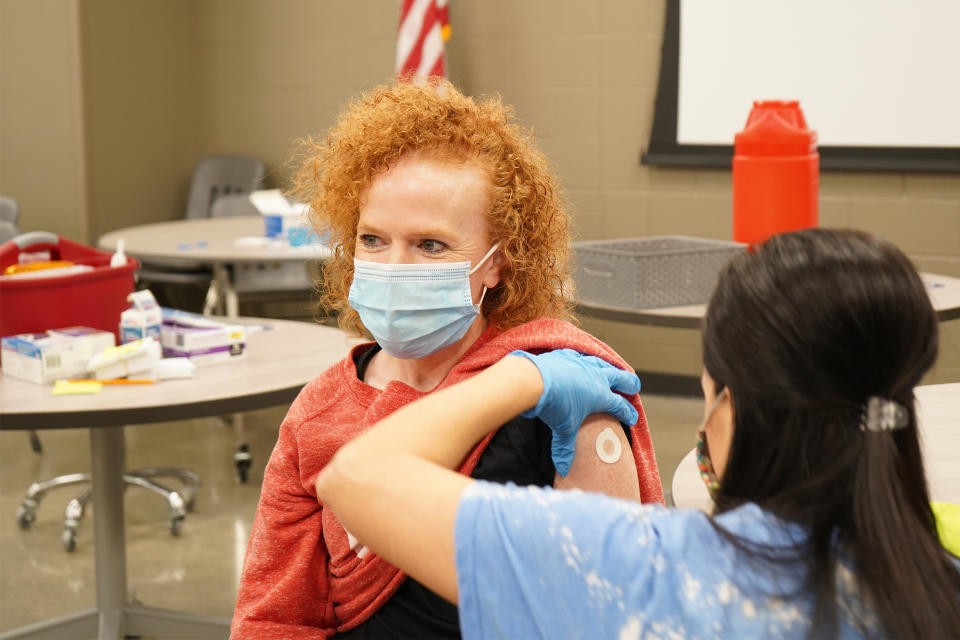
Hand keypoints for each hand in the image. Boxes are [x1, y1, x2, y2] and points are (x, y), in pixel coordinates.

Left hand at [508, 349, 640, 475]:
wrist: (534, 380)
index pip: (620, 406)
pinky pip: (579, 355)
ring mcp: (582, 363)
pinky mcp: (566, 355)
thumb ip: (565, 449)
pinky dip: (583, 359)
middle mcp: (596, 377)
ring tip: (612, 371)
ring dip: (609, 368)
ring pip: (602, 363)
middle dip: (630, 384)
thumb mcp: (562, 429)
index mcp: (601, 396)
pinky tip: (581, 360)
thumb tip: (564, 468)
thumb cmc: (553, 406)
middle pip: (621, 378)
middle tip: (634, 387)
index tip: (632, 419)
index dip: (628, 413)